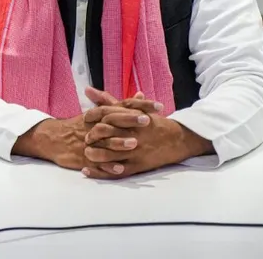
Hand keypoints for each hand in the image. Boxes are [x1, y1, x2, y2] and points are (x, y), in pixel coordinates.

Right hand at [13, 87, 158, 170]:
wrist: (53, 138)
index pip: (122, 105)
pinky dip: (107, 165)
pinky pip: (96, 162)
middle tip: (147, 121)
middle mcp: (96, 125)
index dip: (141, 106)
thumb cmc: (80, 126)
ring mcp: (90, 141)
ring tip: (134, 144)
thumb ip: (121, 105)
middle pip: (113, 119)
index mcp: (101, 114)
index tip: (160, 107)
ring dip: (118, 142)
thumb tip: (141, 95)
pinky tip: (120, 168)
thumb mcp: (99, 112)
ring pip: (104, 141)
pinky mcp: (84, 156)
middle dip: (129, 119)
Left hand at [80, 88, 208, 178]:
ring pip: (109, 154)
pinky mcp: (138, 166)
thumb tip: (87, 90)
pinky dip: (100, 172)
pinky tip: (87, 171)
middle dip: (92, 136)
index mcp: (130, 118)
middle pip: (105, 133)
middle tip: (85, 138)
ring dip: (93, 154)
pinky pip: (116, 171)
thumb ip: (108, 101)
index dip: (91, 117)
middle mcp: (132, 133)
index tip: (84, 120)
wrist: (178, 139)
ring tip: (86, 154)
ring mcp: (135, 151)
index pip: (105, 115)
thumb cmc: (150, 123)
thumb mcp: (131, 109)